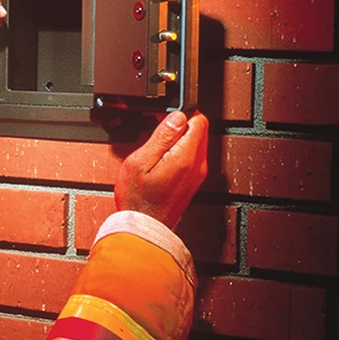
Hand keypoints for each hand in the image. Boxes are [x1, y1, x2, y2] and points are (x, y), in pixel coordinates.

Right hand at [114, 111, 208, 230]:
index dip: (181, 113)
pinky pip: (192, 156)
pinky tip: (162, 159)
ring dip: (179, 139)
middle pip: (200, 130)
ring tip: (157, 148)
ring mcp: (197, 174)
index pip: (199, 120)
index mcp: (186, 157)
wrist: (143, 226)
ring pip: (196, 142)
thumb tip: (178, 116)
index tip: (164, 118)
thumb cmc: (138, 199)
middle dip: (180, 125)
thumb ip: (162, 136)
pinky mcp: (193, 181)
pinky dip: (180, 152)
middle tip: (158, 133)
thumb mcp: (140, 161)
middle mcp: (197, 165)